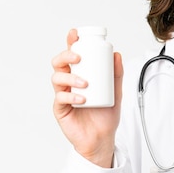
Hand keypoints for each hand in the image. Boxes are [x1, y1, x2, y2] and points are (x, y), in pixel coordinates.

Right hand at [51, 29, 122, 167]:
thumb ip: (116, 74)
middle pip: (59, 63)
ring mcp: (63, 95)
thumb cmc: (106, 115)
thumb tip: (117, 54)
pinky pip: (60, 98)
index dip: (71, 42)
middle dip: (66, 56)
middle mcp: (69, 83)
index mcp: (80, 75)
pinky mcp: (60, 109)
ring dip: (70, 78)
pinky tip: (82, 99)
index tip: (75, 34)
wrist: (102, 139)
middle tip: (78, 58)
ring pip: (57, 78)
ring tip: (85, 84)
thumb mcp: (116, 92)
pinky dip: (71, 96)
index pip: (73, 55)